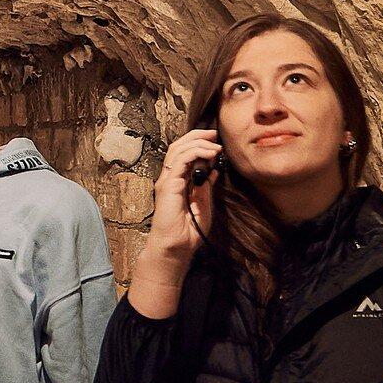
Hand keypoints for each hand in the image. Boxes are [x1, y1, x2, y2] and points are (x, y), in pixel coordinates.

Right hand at [147, 128, 221, 262]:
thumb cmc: (188, 232)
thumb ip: (206, 187)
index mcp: (177, 182)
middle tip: (214, 134)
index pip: (184, 154)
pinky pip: (181, 161)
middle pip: (179, 146)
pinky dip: (196, 152)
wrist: (176, 248)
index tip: (215, 142)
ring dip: (198, 142)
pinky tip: (209, 154)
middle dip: (197, 136)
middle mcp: (170, 178)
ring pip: (179, 149)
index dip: (199, 143)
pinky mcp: (169, 185)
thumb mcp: (203, 205)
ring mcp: (167, 181)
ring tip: (214, 144)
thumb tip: (214, 170)